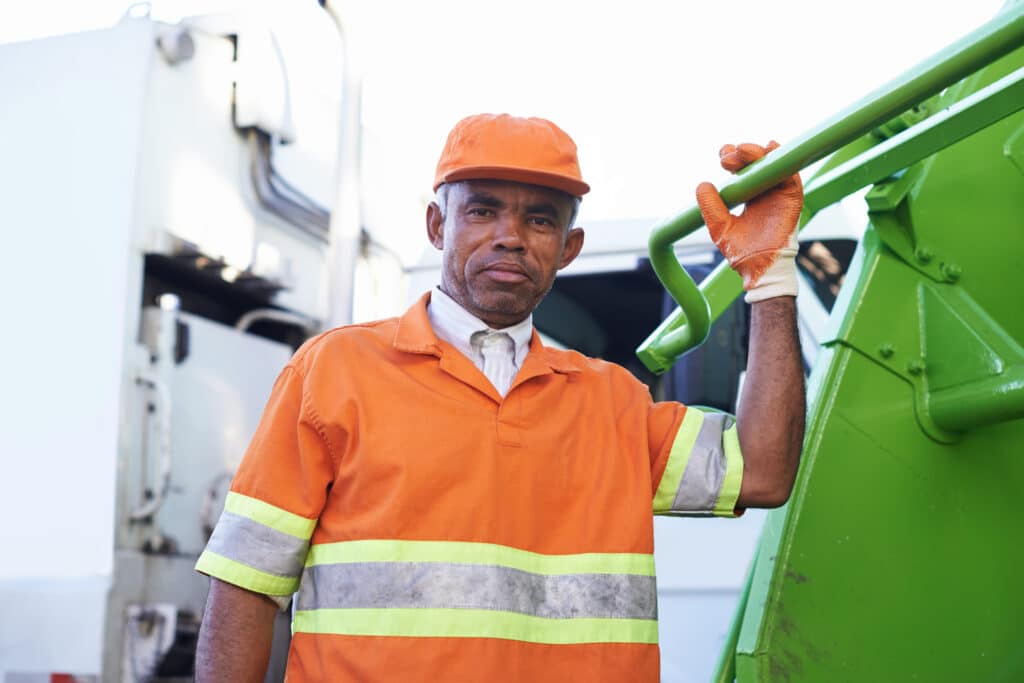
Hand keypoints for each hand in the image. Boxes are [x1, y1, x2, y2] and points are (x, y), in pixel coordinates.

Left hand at [695, 141, 802, 302]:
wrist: (759, 268)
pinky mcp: (792, 197)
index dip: (732, 158)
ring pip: (772, 163)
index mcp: (749, 196)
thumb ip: (710, 208)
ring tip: (743, 151)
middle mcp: (765, 191)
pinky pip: (791, 174)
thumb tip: (702, 185)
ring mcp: (779, 193)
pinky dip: (783, 160)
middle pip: (756, 163)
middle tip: (728, 157)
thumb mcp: (720, 227)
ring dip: (758, 152)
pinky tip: (771, 149)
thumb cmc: (741, 253)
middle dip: (742, 153)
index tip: (722, 157)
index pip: (741, 170)